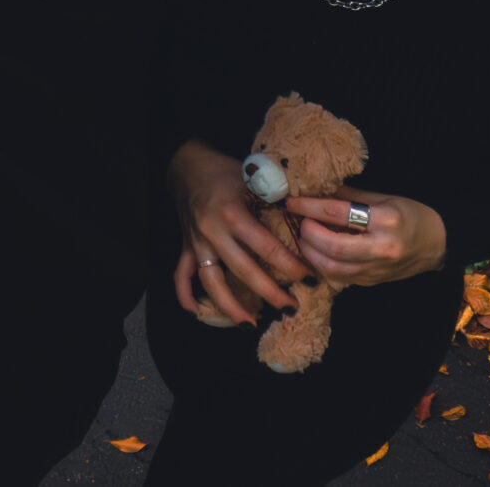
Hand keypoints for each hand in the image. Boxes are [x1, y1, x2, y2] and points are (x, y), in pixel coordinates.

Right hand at [168, 141, 312, 324]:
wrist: (188, 163)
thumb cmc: (226, 169)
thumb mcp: (254, 176)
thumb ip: (276, 196)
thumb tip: (308, 216)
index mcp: (233, 213)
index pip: (265, 247)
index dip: (289, 265)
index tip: (309, 278)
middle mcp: (213, 232)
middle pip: (242, 271)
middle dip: (269, 293)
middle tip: (291, 308)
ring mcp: (197, 242)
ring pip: (211, 282)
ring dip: (230, 306)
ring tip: (250, 325)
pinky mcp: (186, 246)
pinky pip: (181, 275)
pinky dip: (185, 295)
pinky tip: (196, 312)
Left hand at [284, 187, 448, 286]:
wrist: (437, 243)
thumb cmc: (411, 214)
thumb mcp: (383, 197)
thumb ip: (350, 195)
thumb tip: (316, 188)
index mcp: (385, 220)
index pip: (338, 213)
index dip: (309, 207)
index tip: (291, 201)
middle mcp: (381, 248)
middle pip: (332, 247)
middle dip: (308, 234)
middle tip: (299, 221)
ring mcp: (377, 270)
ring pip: (332, 268)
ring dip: (310, 253)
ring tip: (304, 237)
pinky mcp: (372, 282)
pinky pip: (339, 278)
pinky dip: (322, 265)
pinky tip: (316, 253)